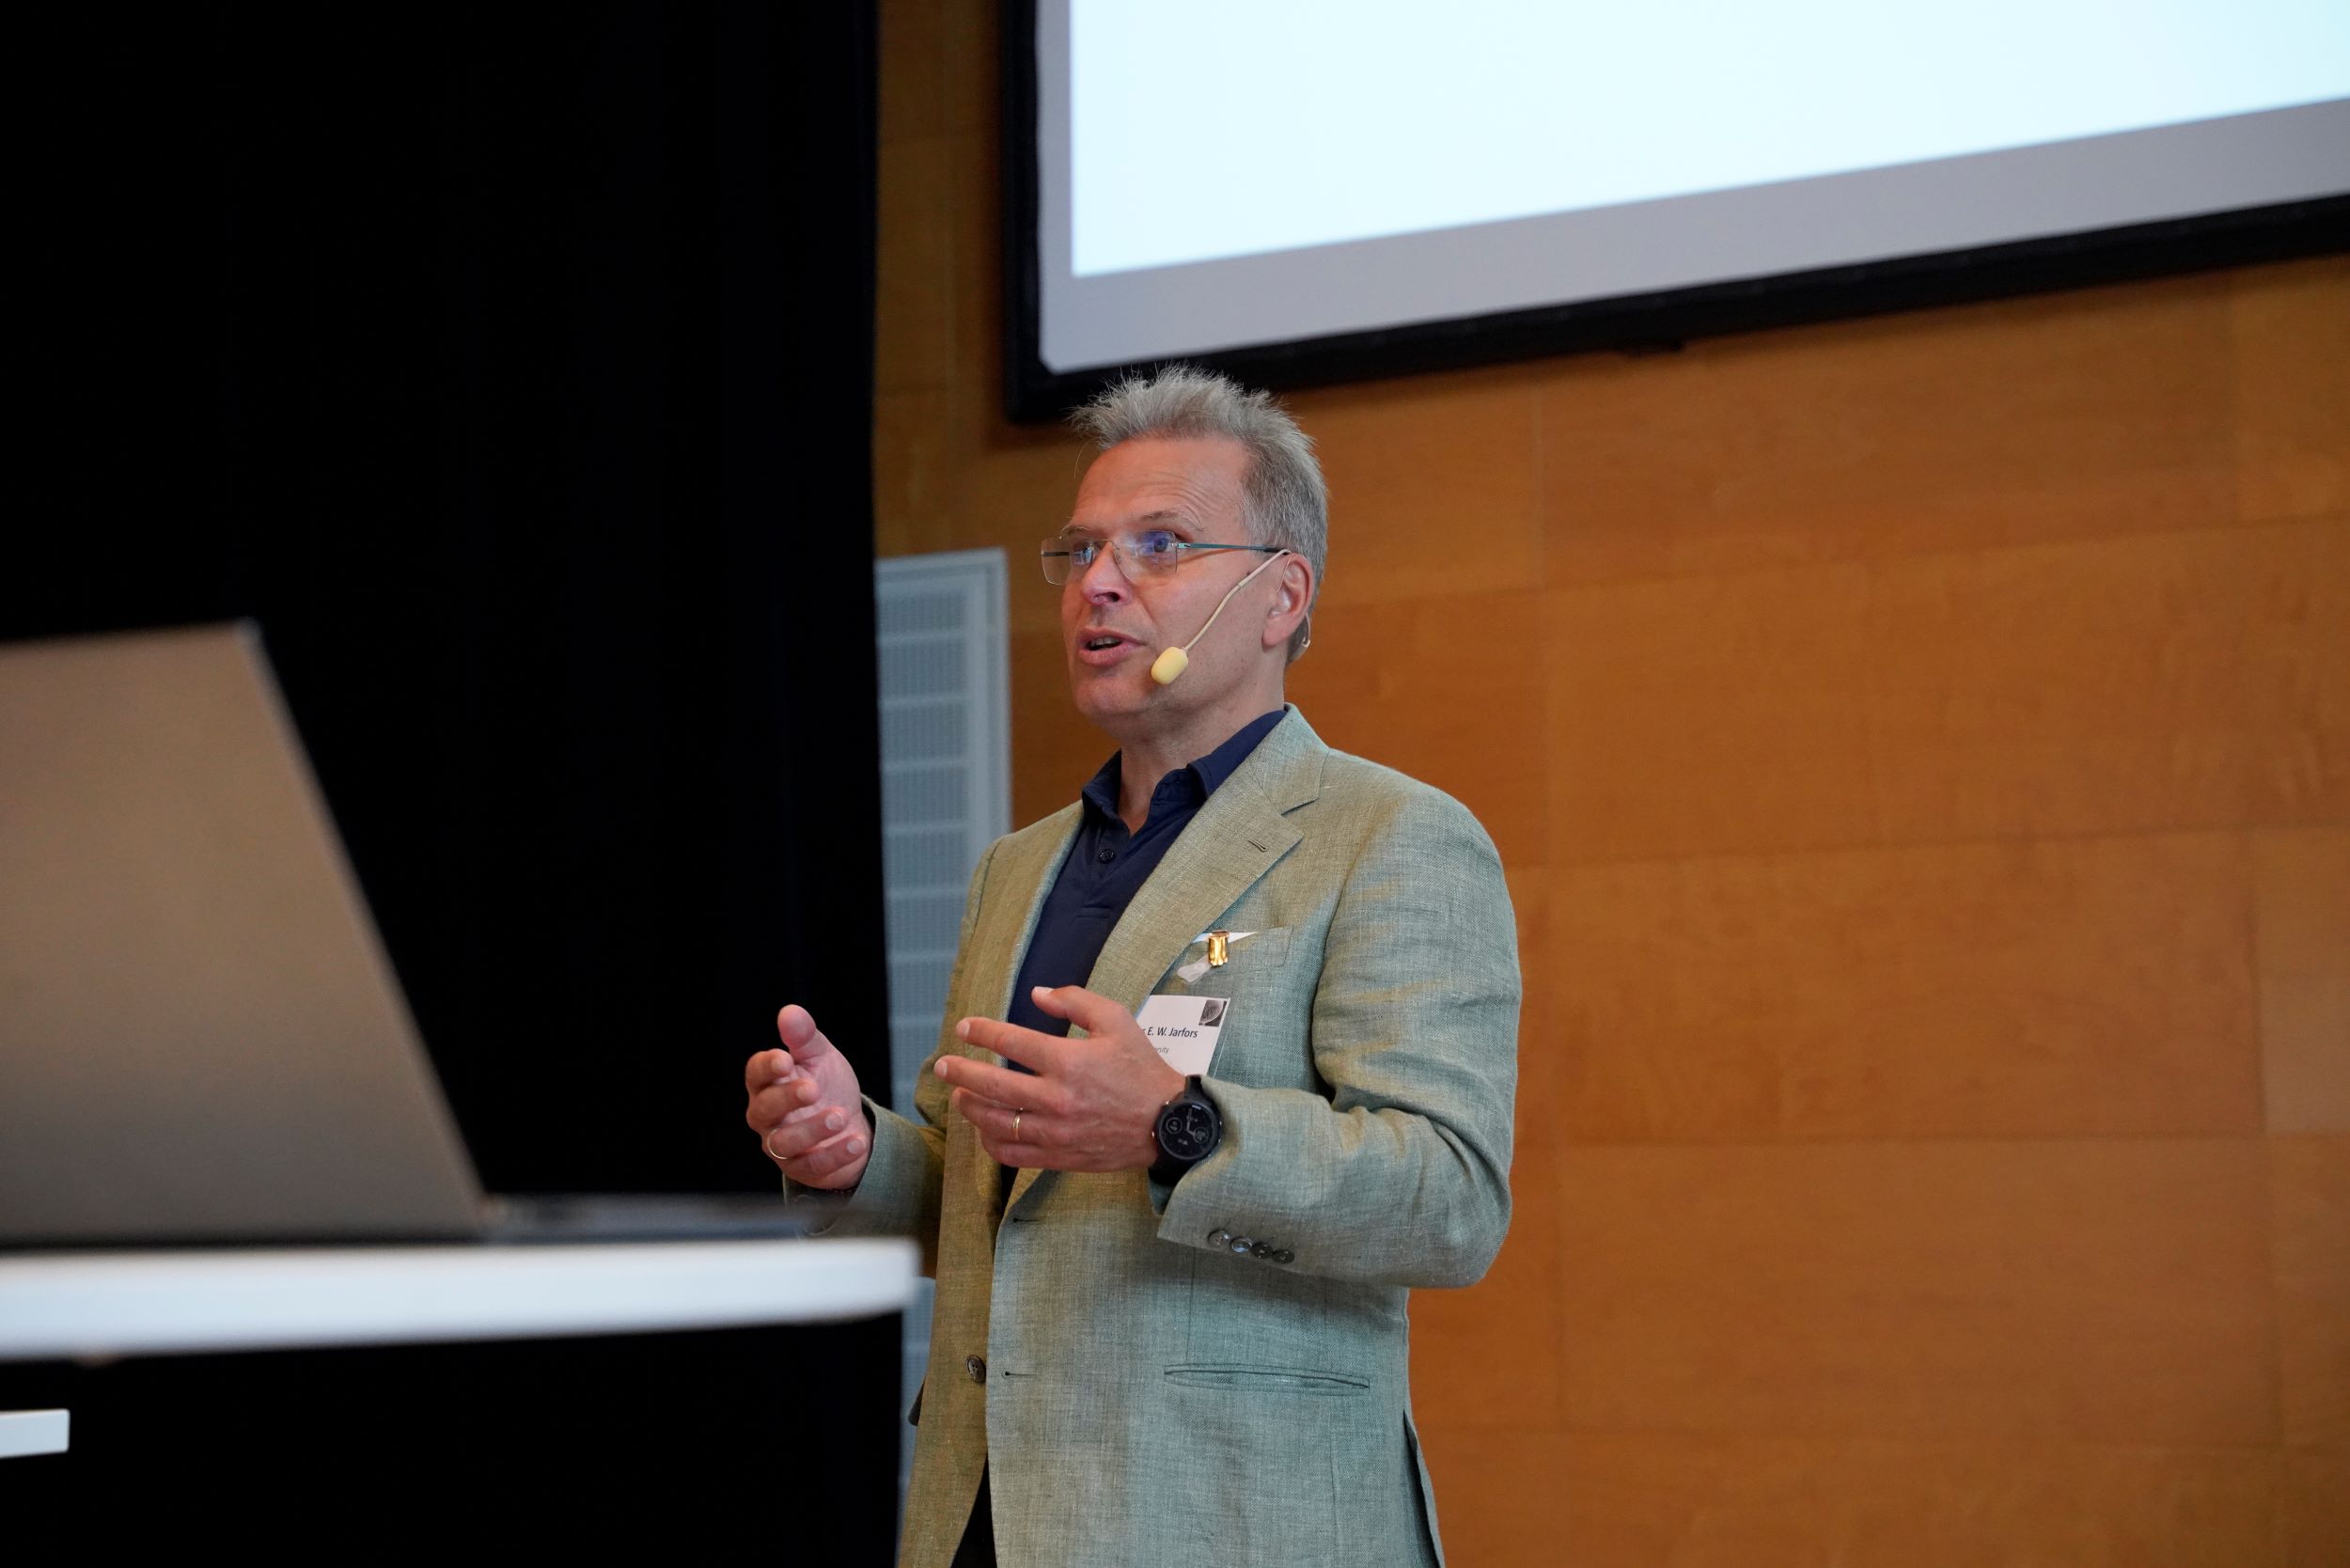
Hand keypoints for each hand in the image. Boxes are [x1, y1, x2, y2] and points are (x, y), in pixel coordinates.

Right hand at [743, 1004, 869, 1189]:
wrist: (850, 1126)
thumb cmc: (827, 1087)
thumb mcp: (820, 1057)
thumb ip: (804, 1037)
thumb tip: (789, 1011)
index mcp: (767, 1084)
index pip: (756, 1074)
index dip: (767, 1067)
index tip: (785, 1059)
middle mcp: (767, 1116)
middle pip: (765, 1108)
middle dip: (787, 1098)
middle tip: (814, 1088)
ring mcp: (780, 1145)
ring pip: (784, 1142)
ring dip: (812, 1129)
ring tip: (840, 1117)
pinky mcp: (800, 1168)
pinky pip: (812, 1166)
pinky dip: (835, 1155)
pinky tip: (856, 1141)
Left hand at [934, 985, 1184, 1170]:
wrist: (1168, 1123)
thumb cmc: (1142, 1069)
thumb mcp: (1117, 1021)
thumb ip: (1075, 1002)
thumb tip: (1037, 994)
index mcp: (1069, 1061)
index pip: (1011, 1042)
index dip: (982, 1032)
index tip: (965, 1028)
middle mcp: (1056, 1098)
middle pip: (991, 1085)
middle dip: (960, 1073)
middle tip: (944, 1065)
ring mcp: (1055, 1131)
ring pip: (995, 1122)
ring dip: (970, 1107)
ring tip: (960, 1096)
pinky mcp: (1059, 1156)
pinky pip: (1012, 1153)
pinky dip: (990, 1142)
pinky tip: (984, 1130)